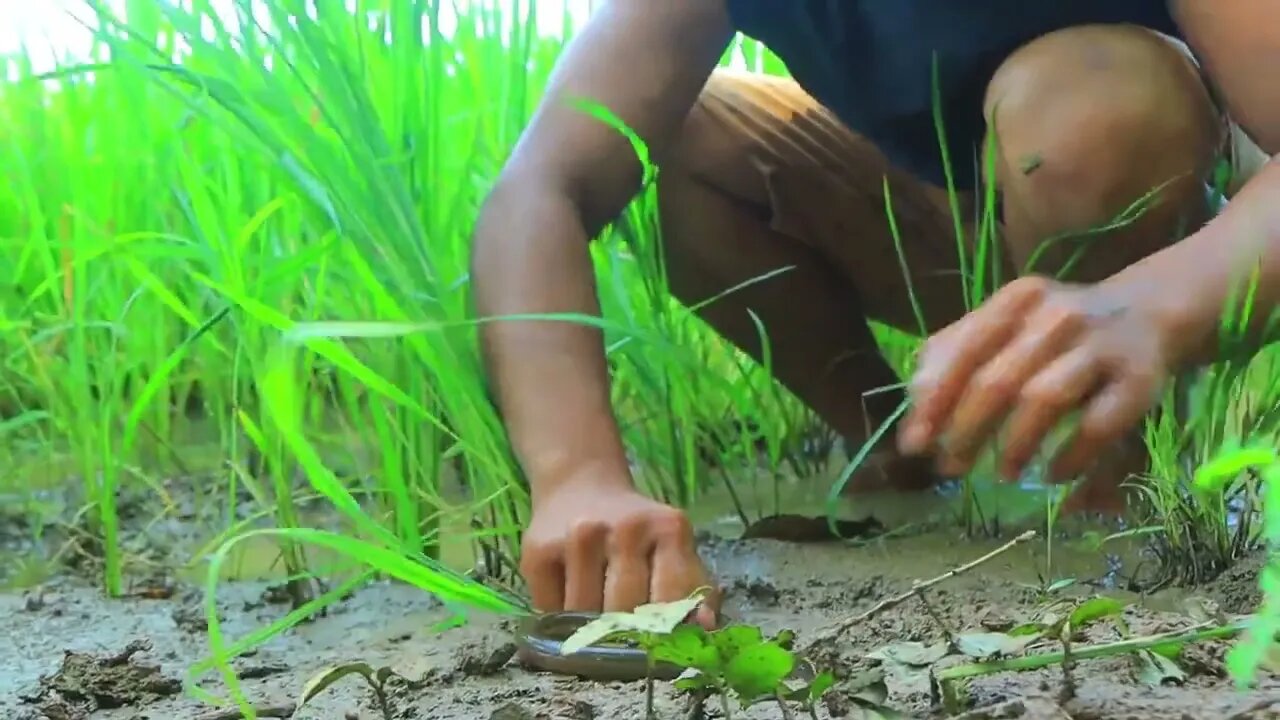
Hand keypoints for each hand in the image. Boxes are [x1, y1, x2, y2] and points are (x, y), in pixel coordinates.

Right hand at [520, 474, 716, 626]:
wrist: (580, 486)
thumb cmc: (636, 531)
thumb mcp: (673, 549)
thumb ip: (695, 588)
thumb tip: (706, 627)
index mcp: (668, 528)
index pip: (672, 600)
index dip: (665, 632)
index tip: (658, 645)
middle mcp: (624, 527)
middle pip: (627, 611)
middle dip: (625, 630)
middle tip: (622, 630)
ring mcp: (578, 537)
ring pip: (585, 616)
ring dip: (588, 625)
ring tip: (594, 608)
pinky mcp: (537, 550)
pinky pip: (550, 610)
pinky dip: (558, 616)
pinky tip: (567, 594)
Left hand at [898, 276, 1172, 488]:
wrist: (1148, 312)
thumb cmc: (1056, 330)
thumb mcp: (1007, 325)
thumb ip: (957, 352)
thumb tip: (916, 404)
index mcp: (1017, 300)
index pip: (963, 351)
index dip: (934, 401)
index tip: (915, 444)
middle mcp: (1057, 316)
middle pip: (997, 379)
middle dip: (966, 430)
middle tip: (951, 467)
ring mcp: (1100, 346)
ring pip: (1044, 399)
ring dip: (1014, 444)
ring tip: (1001, 475)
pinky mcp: (1138, 379)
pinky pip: (1098, 424)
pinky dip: (1071, 455)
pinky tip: (1052, 475)